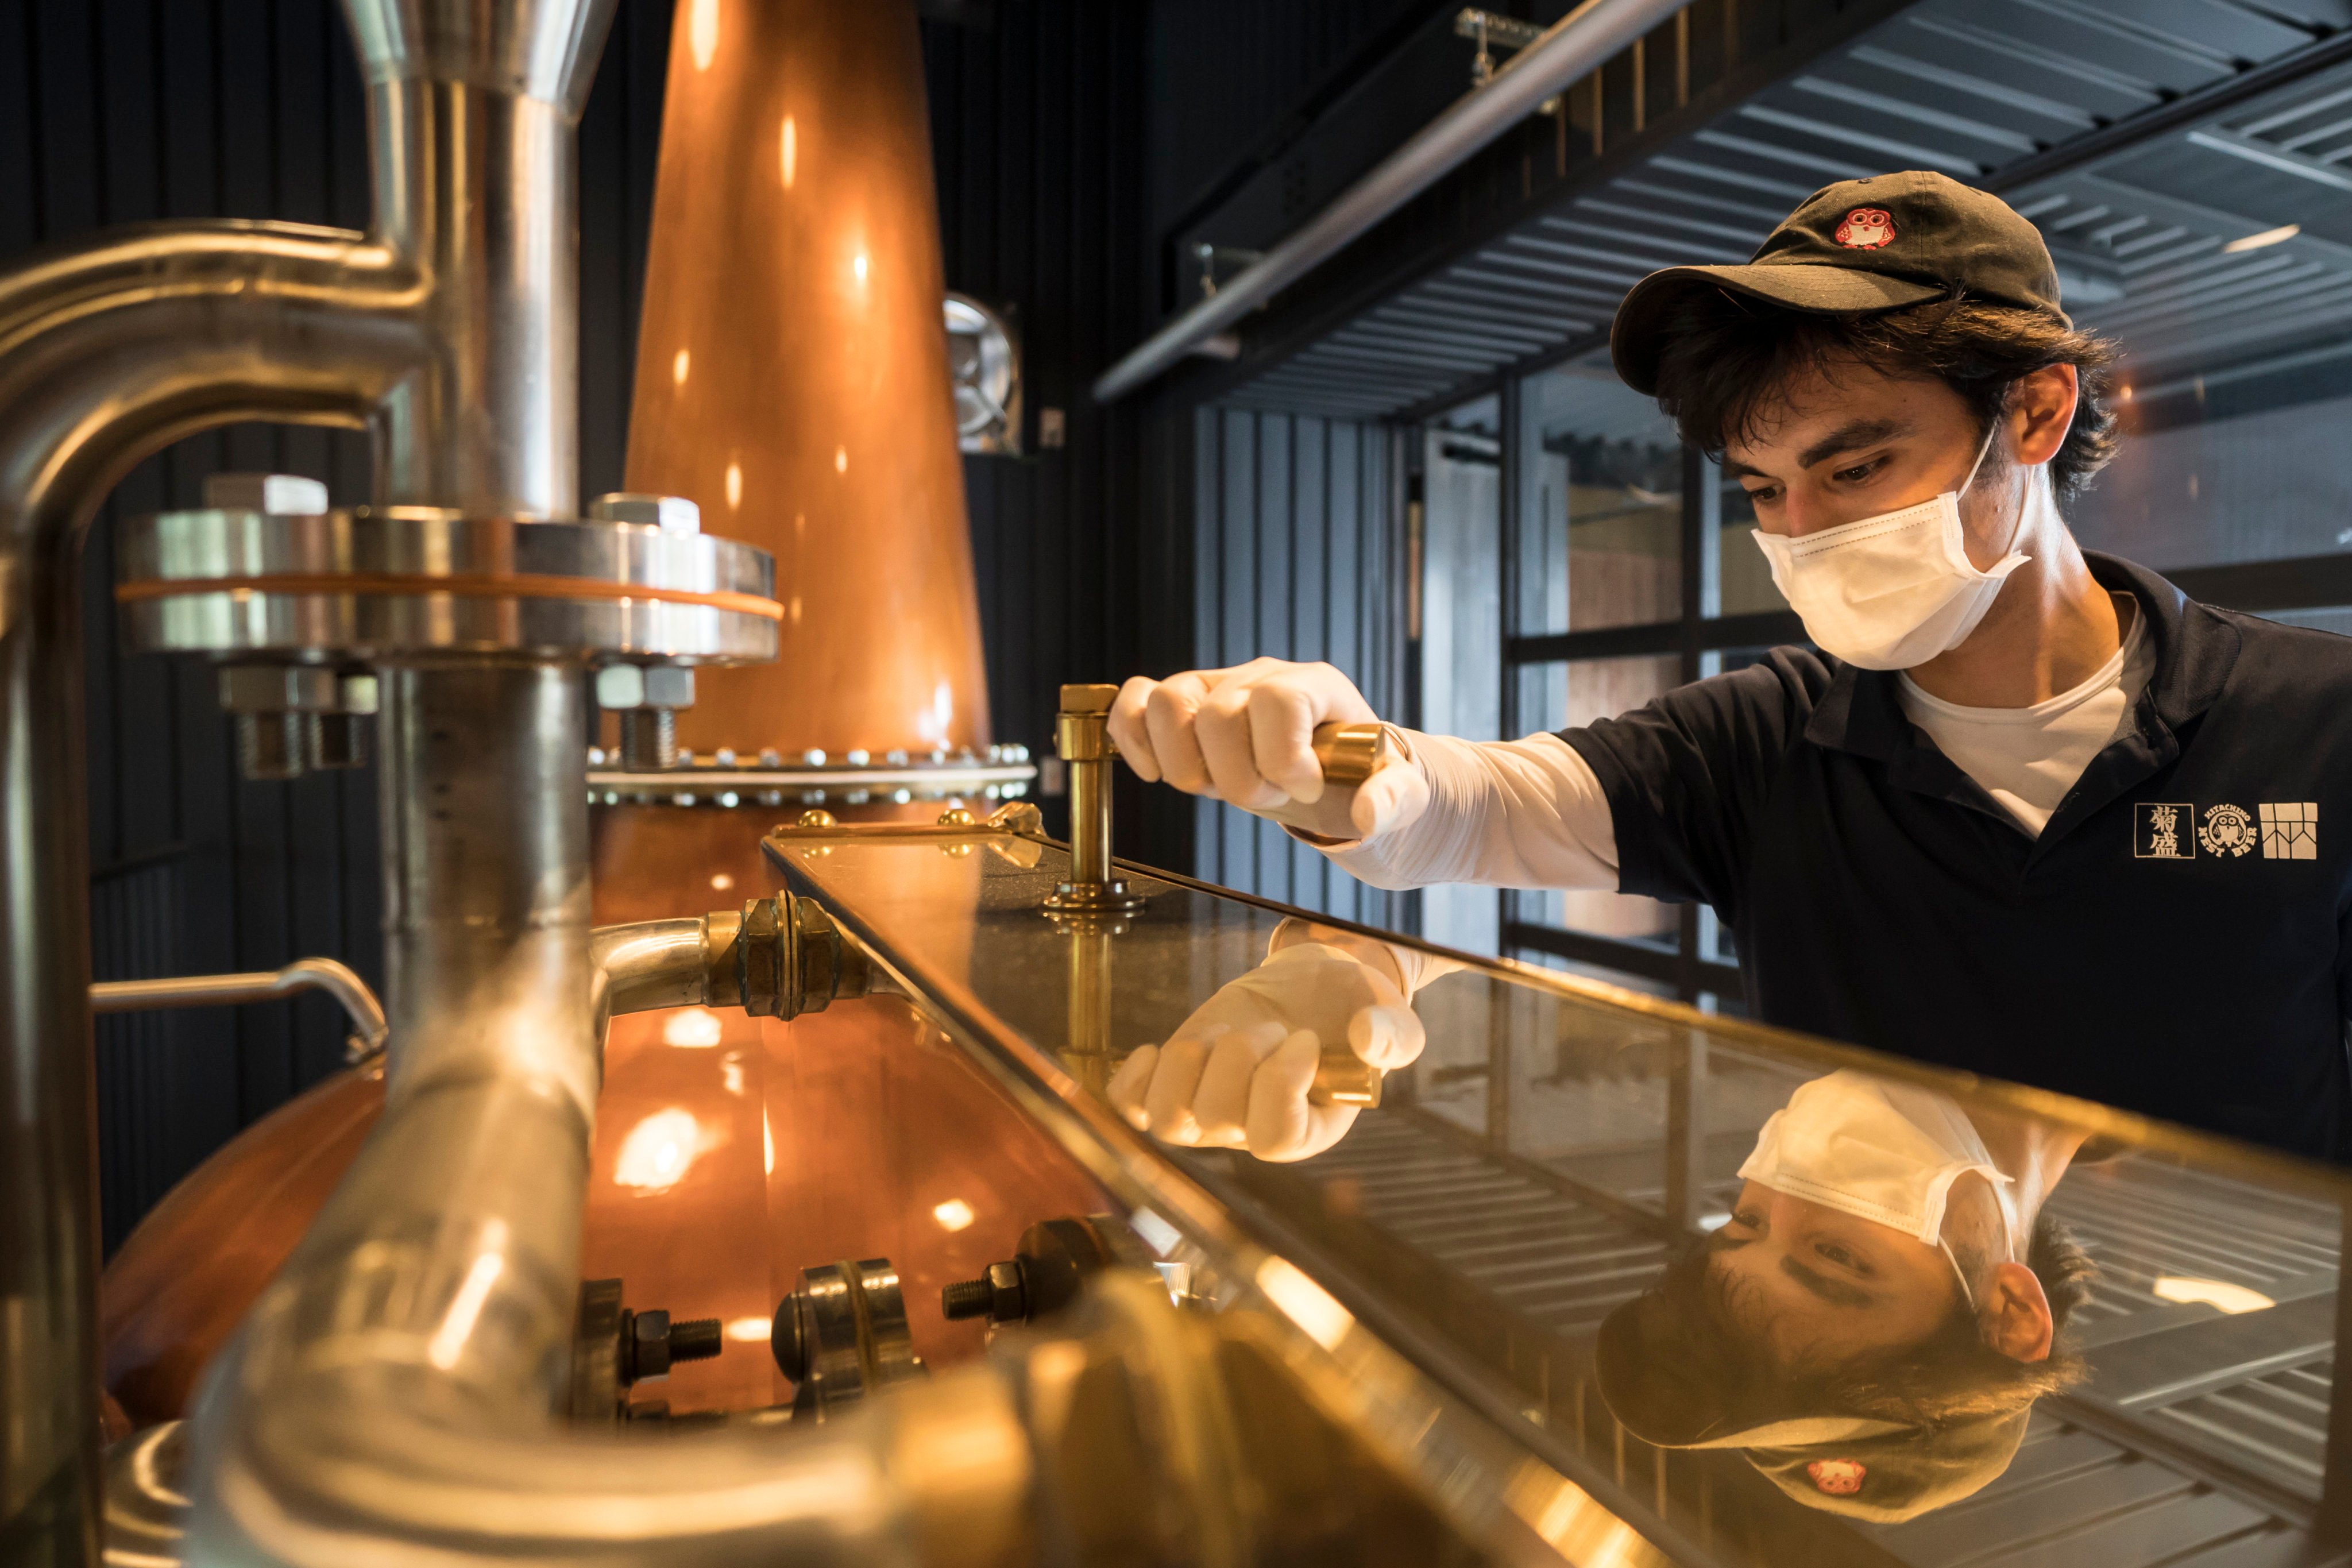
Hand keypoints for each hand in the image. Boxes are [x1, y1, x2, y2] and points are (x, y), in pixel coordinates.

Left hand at [1106, 938, 1425, 1161]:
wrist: (1312, 990)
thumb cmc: (1353, 1009)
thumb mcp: (1389, 1015)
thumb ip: (1393, 1034)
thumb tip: (1367, 1038)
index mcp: (1310, 1131)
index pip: (1275, 1140)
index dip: (1279, 1085)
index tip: (1303, 1038)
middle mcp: (1253, 1135)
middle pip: (1218, 1119)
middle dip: (1241, 1053)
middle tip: (1273, 1026)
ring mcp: (1208, 1116)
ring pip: (1170, 1118)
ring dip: (1192, 1058)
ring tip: (1227, 1030)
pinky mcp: (1175, 1088)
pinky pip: (1133, 1108)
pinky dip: (1134, 1079)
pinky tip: (1157, 1049)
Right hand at [1108, 659, 1424, 839]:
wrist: (1335, 775)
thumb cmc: (1363, 780)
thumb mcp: (1399, 794)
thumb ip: (1395, 801)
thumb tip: (1369, 813)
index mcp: (1315, 686)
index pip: (1278, 699)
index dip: (1282, 755)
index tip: (1303, 789)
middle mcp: (1260, 677)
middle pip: (1217, 713)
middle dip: (1236, 777)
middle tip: (1264, 799)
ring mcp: (1215, 688)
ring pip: (1165, 701)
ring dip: (1184, 763)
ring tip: (1215, 787)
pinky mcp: (1183, 709)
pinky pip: (1135, 703)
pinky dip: (1132, 739)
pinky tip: (1156, 772)